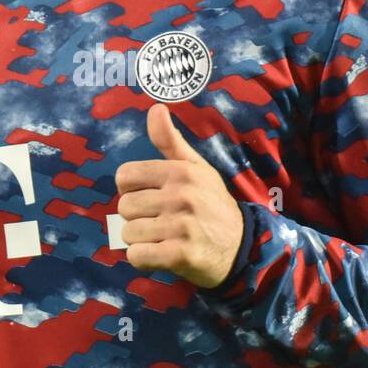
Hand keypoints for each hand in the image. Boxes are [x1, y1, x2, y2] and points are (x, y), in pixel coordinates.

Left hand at [115, 102, 244, 289]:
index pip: (125, 176)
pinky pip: (137, 256)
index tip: (148, 197)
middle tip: (159, 222)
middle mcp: (182, 195)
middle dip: (136, 218)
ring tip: (162, 238)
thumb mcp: (196, 168)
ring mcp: (182, 226)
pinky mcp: (180, 254)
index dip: (131, 190)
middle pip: (124, 207)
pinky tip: (160, 255)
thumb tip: (155, 108)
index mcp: (181, 172)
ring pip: (128, 233)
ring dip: (140, 241)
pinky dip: (143, 260)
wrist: (242, 247)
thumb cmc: (211, 204)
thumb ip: (170, 141)